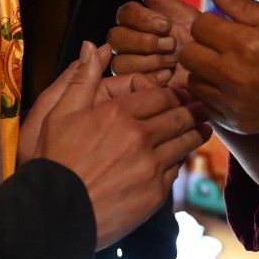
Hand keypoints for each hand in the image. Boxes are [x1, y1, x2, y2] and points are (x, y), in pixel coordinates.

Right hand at [32, 42, 210, 248]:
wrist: (55, 212)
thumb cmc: (55, 160)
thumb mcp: (60, 112)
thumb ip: (82, 78)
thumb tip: (94, 46)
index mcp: (119, 112)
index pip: (161, 95)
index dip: (174, 93)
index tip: (180, 93)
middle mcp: (140, 137)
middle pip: (179, 116)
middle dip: (192, 109)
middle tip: (201, 107)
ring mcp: (150, 166)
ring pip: (184, 142)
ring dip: (196, 132)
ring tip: (203, 127)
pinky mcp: (155, 193)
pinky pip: (176, 169)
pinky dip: (180, 160)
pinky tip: (181, 156)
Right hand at [108, 0, 198, 89]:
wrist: (213, 69)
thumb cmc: (199, 39)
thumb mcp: (182, 14)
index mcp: (138, 22)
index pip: (125, 13)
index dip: (144, 19)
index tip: (167, 24)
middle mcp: (129, 43)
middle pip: (116, 37)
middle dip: (146, 42)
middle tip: (172, 45)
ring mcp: (131, 66)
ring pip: (120, 61)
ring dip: (150, 61)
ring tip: (172, 63)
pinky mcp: (136, 86)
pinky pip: (130, 82)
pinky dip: (151, 79)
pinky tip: (168, 78)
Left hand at [182, 0, 258, 135]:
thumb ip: (242, 5)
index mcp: (245, 44)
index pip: (200, 25)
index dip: (211, 21)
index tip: (227, 26)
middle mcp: (233, 75)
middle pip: (189, 54)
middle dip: (202, 44)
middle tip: (222, 45)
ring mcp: (232, 102)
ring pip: (193, 79)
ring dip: (204, 70)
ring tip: (227, 66)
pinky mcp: (234, 121)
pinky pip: (205, 102)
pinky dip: (213, 92)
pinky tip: (233, 86)